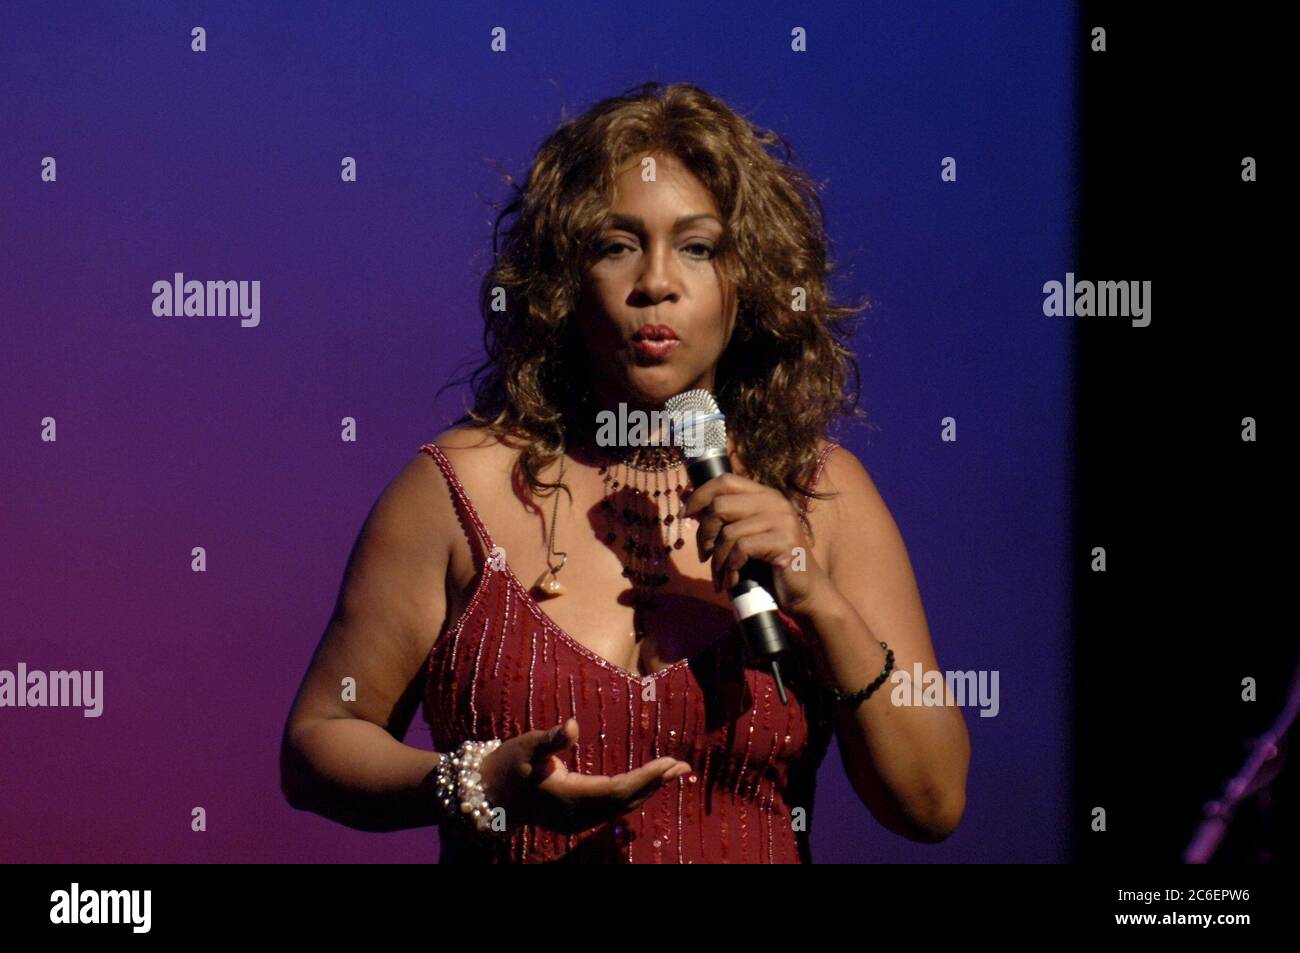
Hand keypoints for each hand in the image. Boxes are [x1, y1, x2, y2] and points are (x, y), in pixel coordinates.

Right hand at [474, 718, 691, 834]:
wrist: (485, 794)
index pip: (617, 790)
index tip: (668, 763)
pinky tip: (646, 782)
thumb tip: (573, 725)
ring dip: (647, 789)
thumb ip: (550, 738)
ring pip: (620, 808)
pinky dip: (632, 794)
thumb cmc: (506, 765)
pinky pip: (611, 808)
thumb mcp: (525, 747)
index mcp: (567, 799)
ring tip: (673, 772)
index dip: (645, 778)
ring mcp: (576, 821)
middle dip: (654, 784)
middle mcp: (576, 816)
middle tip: (683, 766)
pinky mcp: (575, 819)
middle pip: (624, 802)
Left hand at [680, 472, 831, 614]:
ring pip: (728, 532)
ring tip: (719, 577)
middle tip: (704, 555)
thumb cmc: (771, 567)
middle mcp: (775, 502)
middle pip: (720, 505)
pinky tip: (732, 580)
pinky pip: (741, 550)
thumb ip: (724, 520)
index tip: (685, 516)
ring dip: (717, 560)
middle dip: (704, 534)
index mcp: (765, 495)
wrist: (806, 594)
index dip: (700, 495)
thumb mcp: (745, 538)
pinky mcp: (784, 542)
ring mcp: (782, 521)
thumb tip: (687, 504)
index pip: (725, 480)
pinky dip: (730, 568)